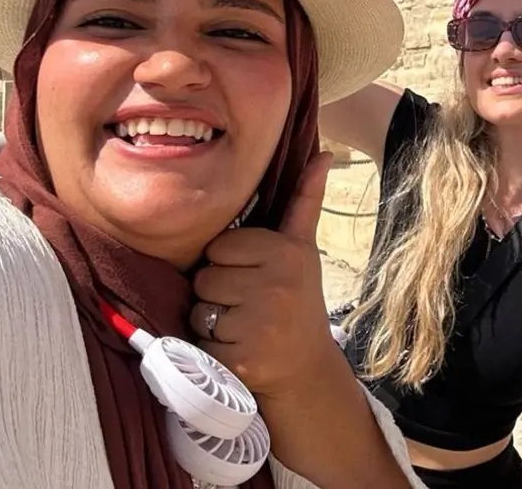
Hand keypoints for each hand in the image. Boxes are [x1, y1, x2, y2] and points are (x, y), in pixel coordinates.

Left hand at [190, 150, 336, 399]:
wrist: (306, 368)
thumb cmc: (298, 301)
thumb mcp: (303, 250)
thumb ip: (304, 201)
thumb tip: (323, 154)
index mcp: (286, 252)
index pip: (219, 247)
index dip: (230, 265)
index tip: (255, 279)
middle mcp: (274, 286)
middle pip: (206, 278)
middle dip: (219, 293)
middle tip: (249, 306)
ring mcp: (258, 325)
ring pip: (198, 310)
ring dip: (211, 322)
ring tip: (242, 327)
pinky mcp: (239, 360)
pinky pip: (198, 343)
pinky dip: (209, 351)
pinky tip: (236, 350)